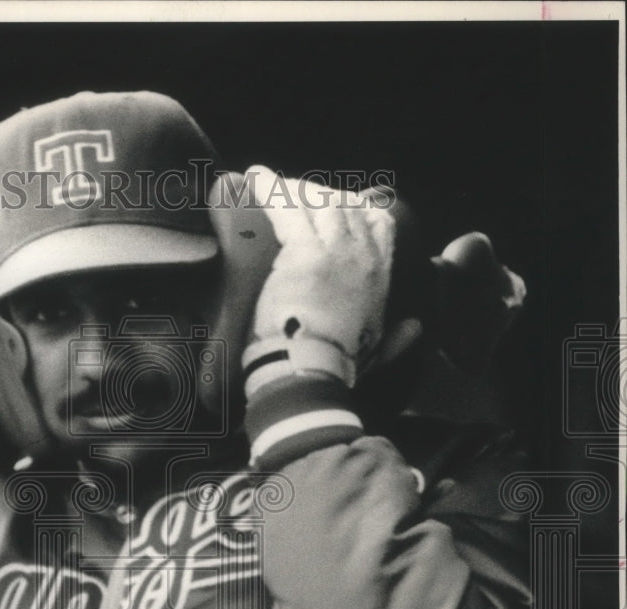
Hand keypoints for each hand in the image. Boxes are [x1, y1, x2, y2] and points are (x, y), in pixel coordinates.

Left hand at [245, 165, 398, 389]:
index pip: (378, 222)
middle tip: (292, 193)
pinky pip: (286, 208)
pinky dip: (269, 189)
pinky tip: (255, 177)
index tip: (336, 202)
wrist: (310, 371)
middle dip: (318, 194)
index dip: (357, 207)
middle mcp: (361, 254)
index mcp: (380, 275)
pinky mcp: (301, 252)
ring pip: (316, 202)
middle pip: (343, 205)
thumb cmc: (338, 366)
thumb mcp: (377, 351)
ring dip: (293, 189)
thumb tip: (414, 328)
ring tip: (270, 184)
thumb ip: (398, 338)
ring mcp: (333, 250)